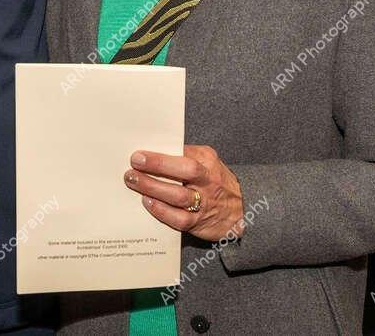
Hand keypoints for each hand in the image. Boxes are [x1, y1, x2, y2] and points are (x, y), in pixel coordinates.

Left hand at [125, 146, 244, 241]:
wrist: (241, 211)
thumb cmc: (216, 182)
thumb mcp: (208, 162)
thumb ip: (186, 156)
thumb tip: (155, 151)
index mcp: (208, 161)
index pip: (184, 152)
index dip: (161, 154)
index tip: (139, 154)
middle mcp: (208, 180)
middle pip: (184, 170)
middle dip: (157, 165)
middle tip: (134, 165)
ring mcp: (204, 202)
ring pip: (178, 195)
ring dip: (153, 187)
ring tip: (133, 181)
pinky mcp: (198, 222)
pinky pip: (178, 218)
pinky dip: (161, 210)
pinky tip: (147, 202)